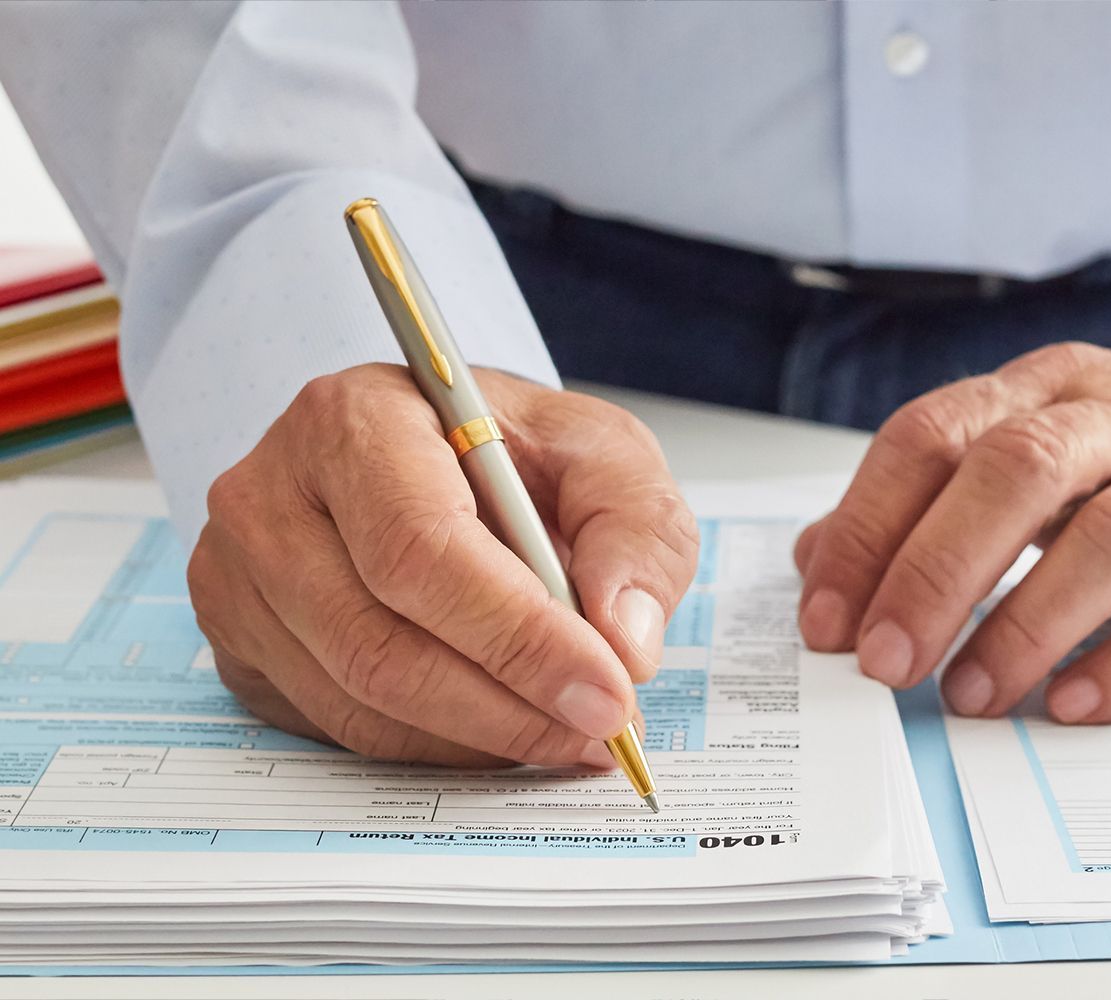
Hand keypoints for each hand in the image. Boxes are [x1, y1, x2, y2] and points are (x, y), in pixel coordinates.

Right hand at [188, 364, 696, 765]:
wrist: (431, 455)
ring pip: (360, 701)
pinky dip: (434, 746)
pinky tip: (500, 725)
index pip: (422, 547)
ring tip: (568, 731)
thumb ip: (632, 530)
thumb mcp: (600, 454)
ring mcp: (238, 578)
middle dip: (509, 706)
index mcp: (355, 420)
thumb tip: (622, 639)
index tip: (606, 691)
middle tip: (601, 731)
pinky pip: (338, 728)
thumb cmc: (508, 451)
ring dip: (479, 737)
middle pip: (380, 643)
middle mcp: (270, 497)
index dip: (518, 636)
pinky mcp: (240, 645)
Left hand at [794, 343, 1110, 722]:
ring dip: (1031, 622)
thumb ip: (930, 503)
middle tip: (886, 664)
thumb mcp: (1040, 463)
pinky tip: (1077, 706)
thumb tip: (819, 563)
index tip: (826, 620)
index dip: (869, 526)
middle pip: (1020, 470)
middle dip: (938, 570)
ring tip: (970, 696)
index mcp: (1052, 389)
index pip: (936, 434)